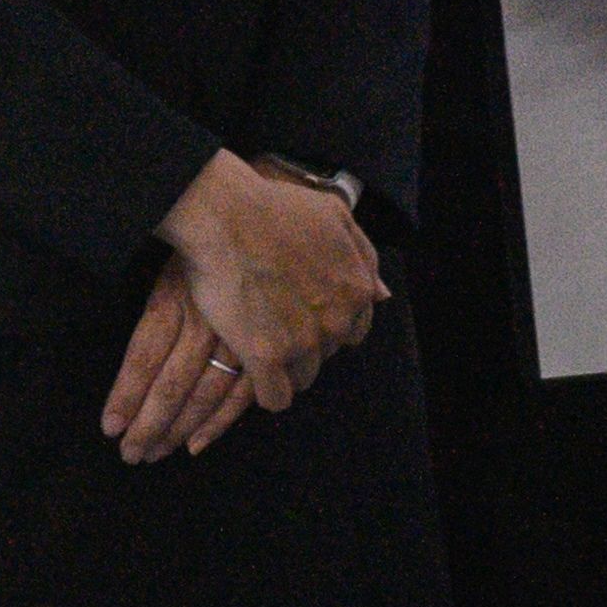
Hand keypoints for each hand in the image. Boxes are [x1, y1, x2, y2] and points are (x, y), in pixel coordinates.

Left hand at [98, 265, 258, 463]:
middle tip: (130, 455)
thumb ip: (157, 310)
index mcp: (174, 301)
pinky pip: (240, 394)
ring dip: (177, 429)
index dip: (126, 395)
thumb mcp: (168, 269)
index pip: (142, 357)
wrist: (259, 226)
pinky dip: (218, 422)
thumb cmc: (204, 248)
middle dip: (149, 425)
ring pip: (202, 394)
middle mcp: (203, 323)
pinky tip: (195, 444)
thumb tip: (133, 351)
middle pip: (171, 385)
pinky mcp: (263, 348)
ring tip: (153, 454)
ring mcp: (237, 338)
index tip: (110, 428)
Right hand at [151, 150, 382, 413]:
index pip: (353, 331)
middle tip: (273, 315)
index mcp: (357, 290)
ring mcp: (303, 342)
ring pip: (303, 378)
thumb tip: (383, 295)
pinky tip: (253, 371)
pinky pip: (275, 398)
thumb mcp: (334, 214)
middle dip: (305, 341)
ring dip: (284, 365)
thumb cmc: (274, 208)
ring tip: (257, 335)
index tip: (298, 308)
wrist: (223, 215)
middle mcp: (337, 321)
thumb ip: (364, 255)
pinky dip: (266, 390)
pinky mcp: (266, 357)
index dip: (325, 321)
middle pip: (326, 354)